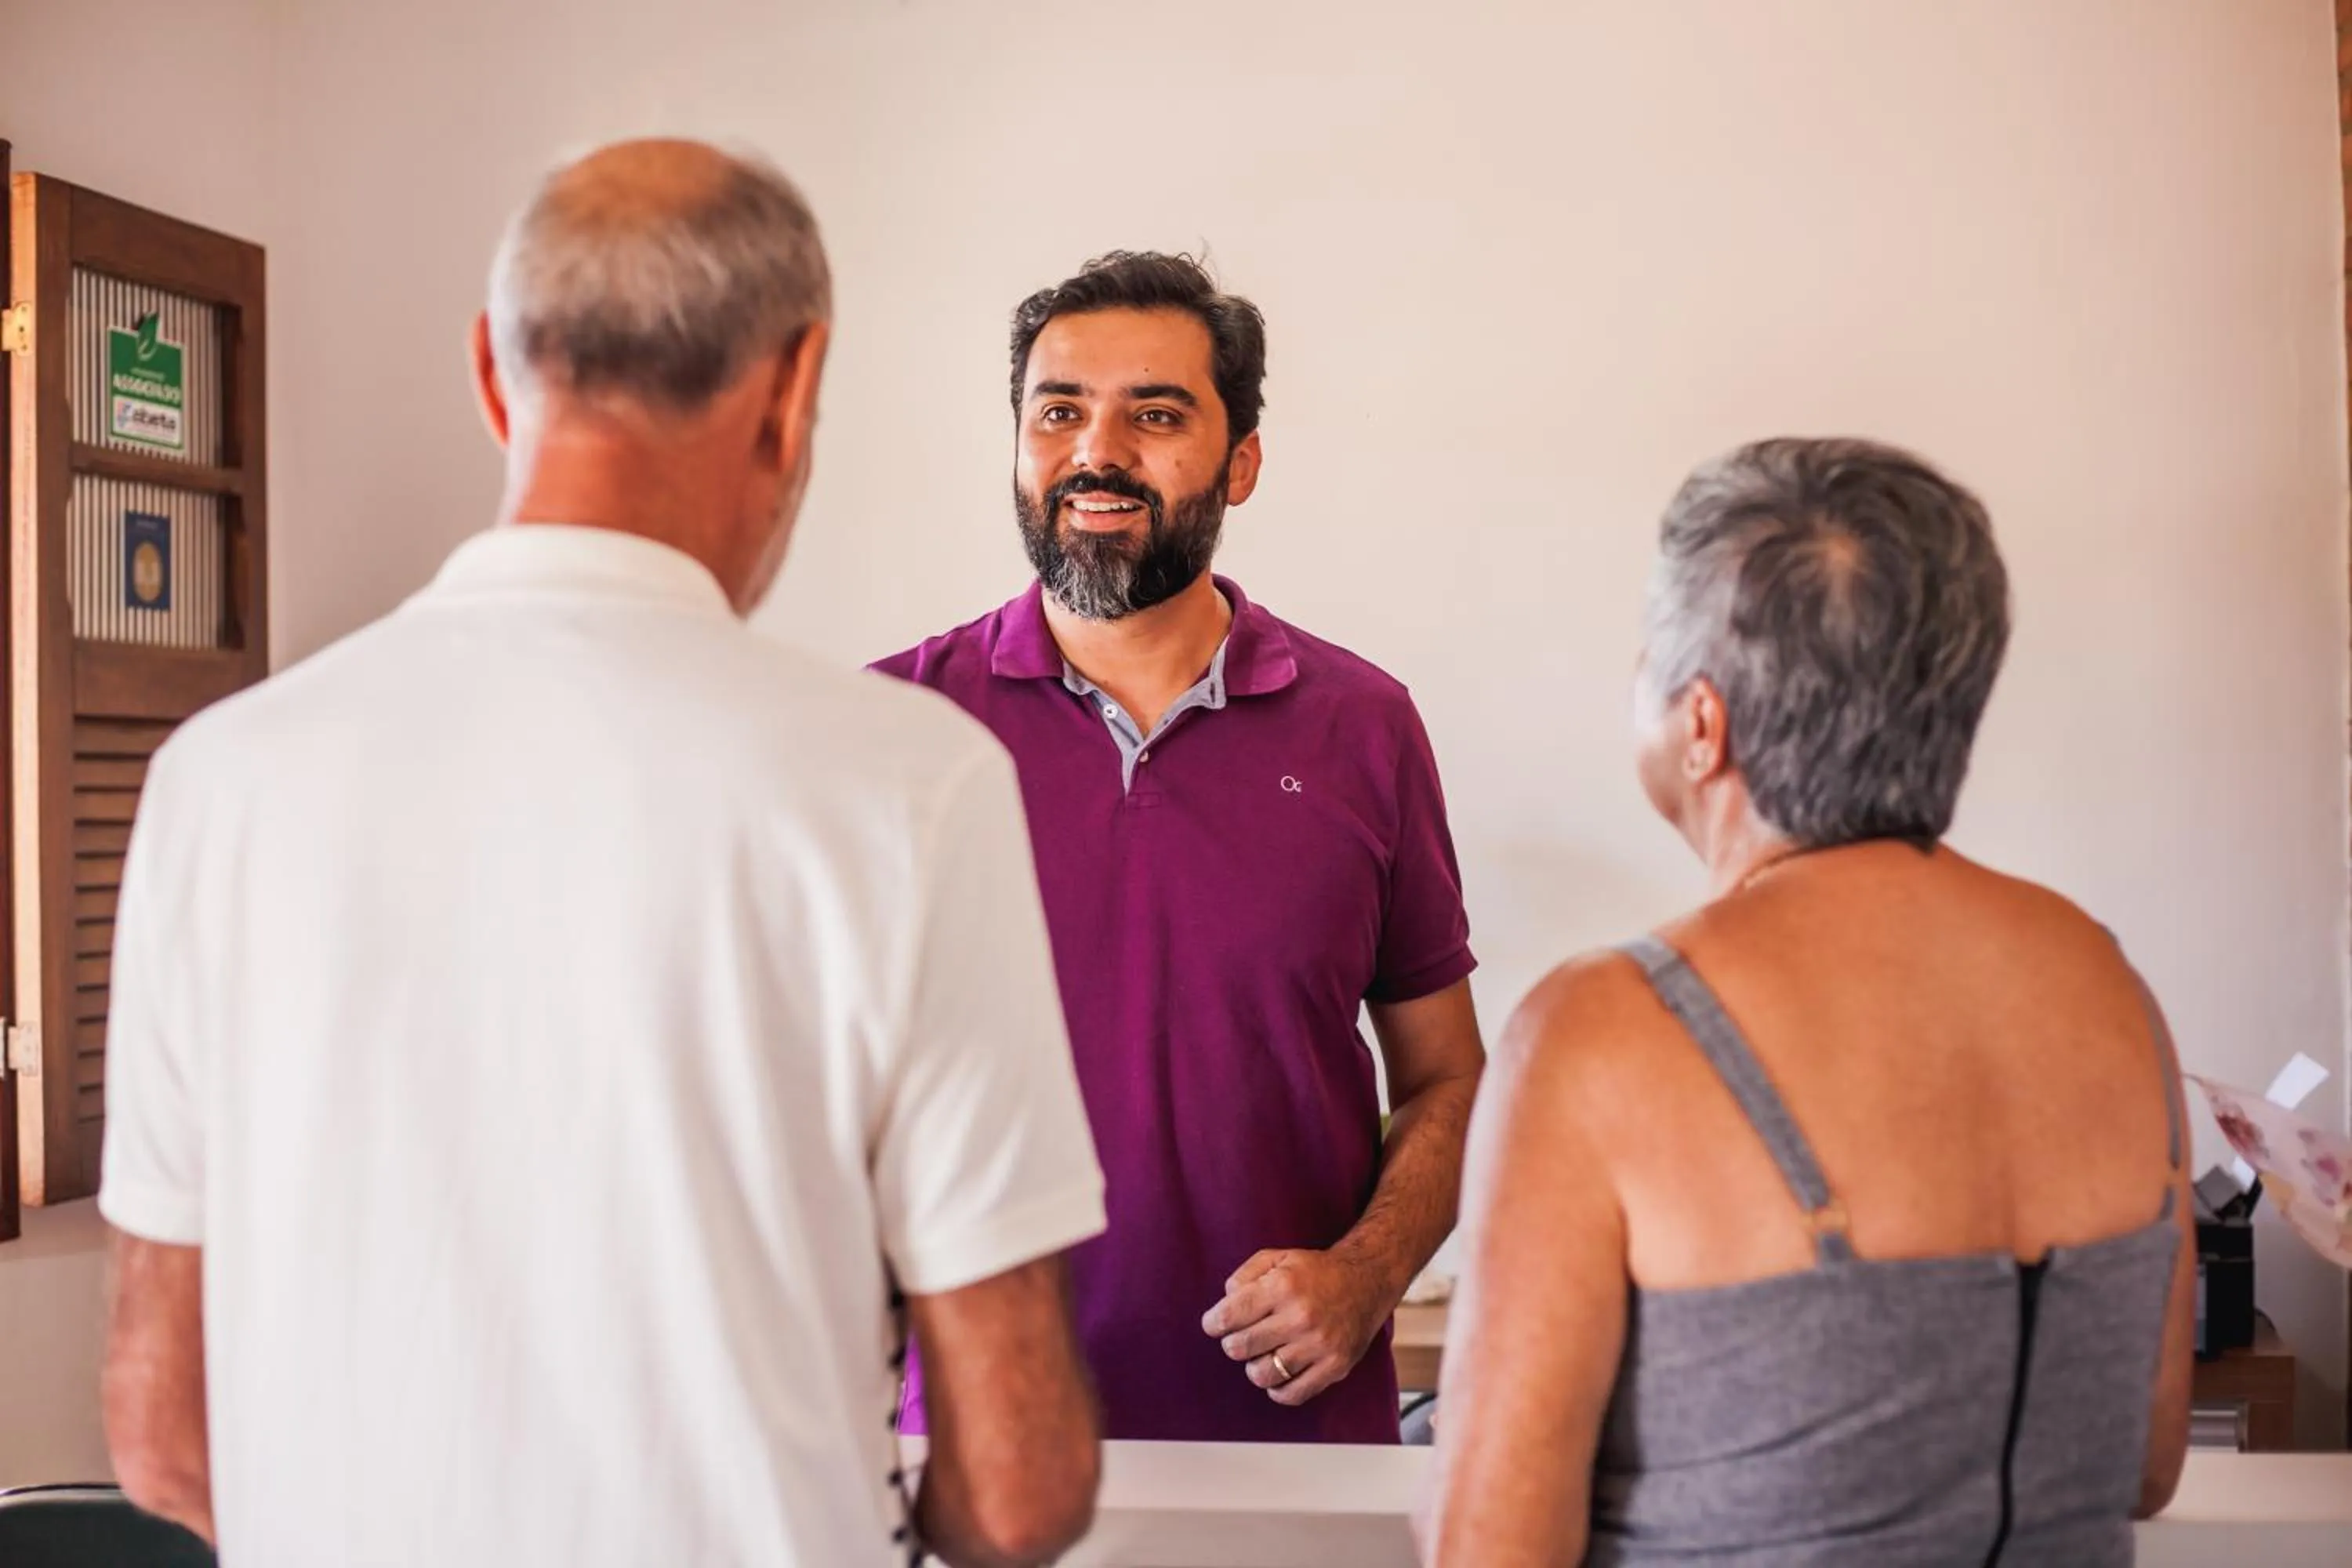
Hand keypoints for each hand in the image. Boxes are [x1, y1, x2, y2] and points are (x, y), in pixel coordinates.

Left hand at [1199, 1248, 1394, 1406]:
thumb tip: (1224, 1303)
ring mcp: (1319, 1345)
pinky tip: (1279, 1373)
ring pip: (1263, 1374)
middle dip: (1233, 1343)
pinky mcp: (1335, 1367)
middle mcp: (1301, 1317)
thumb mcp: (1278, 1258)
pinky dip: (1277, 1389)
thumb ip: (1244, 1276)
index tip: (1214, 1324)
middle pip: (1240, 1348)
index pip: (1229, 1316)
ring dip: (1254, 1366)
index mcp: (1283, 1286)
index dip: (1213, 1323)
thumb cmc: (1316, 1271)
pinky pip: (1292, 1394)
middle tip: (1241, 1336)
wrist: (1367, 1280)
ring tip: (1263, 1353)